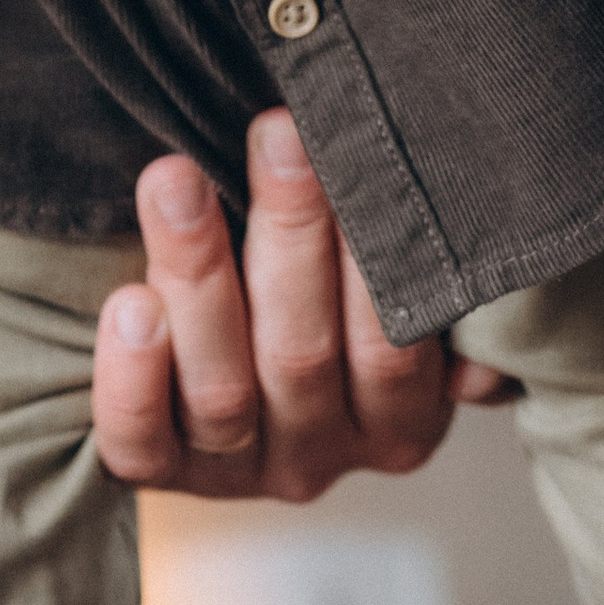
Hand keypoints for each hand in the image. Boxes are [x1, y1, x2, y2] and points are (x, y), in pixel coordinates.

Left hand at [92, 110, 516, 499]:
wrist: (221, 323)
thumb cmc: (311, 280)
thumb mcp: (372, 280)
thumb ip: (413, 267)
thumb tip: (472, 253)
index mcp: (400, 421)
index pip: (396, 347)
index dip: (375, 254)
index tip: (350, 150)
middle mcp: (324, 454)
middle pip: (305, 356)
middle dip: (289, 233)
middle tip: (275, 135)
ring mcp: (240, 469)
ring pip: (222, 389)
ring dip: (198, 273)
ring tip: (176, 181)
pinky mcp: (160, 468)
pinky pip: (140, 441)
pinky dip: (134, 376)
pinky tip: (131, 304)